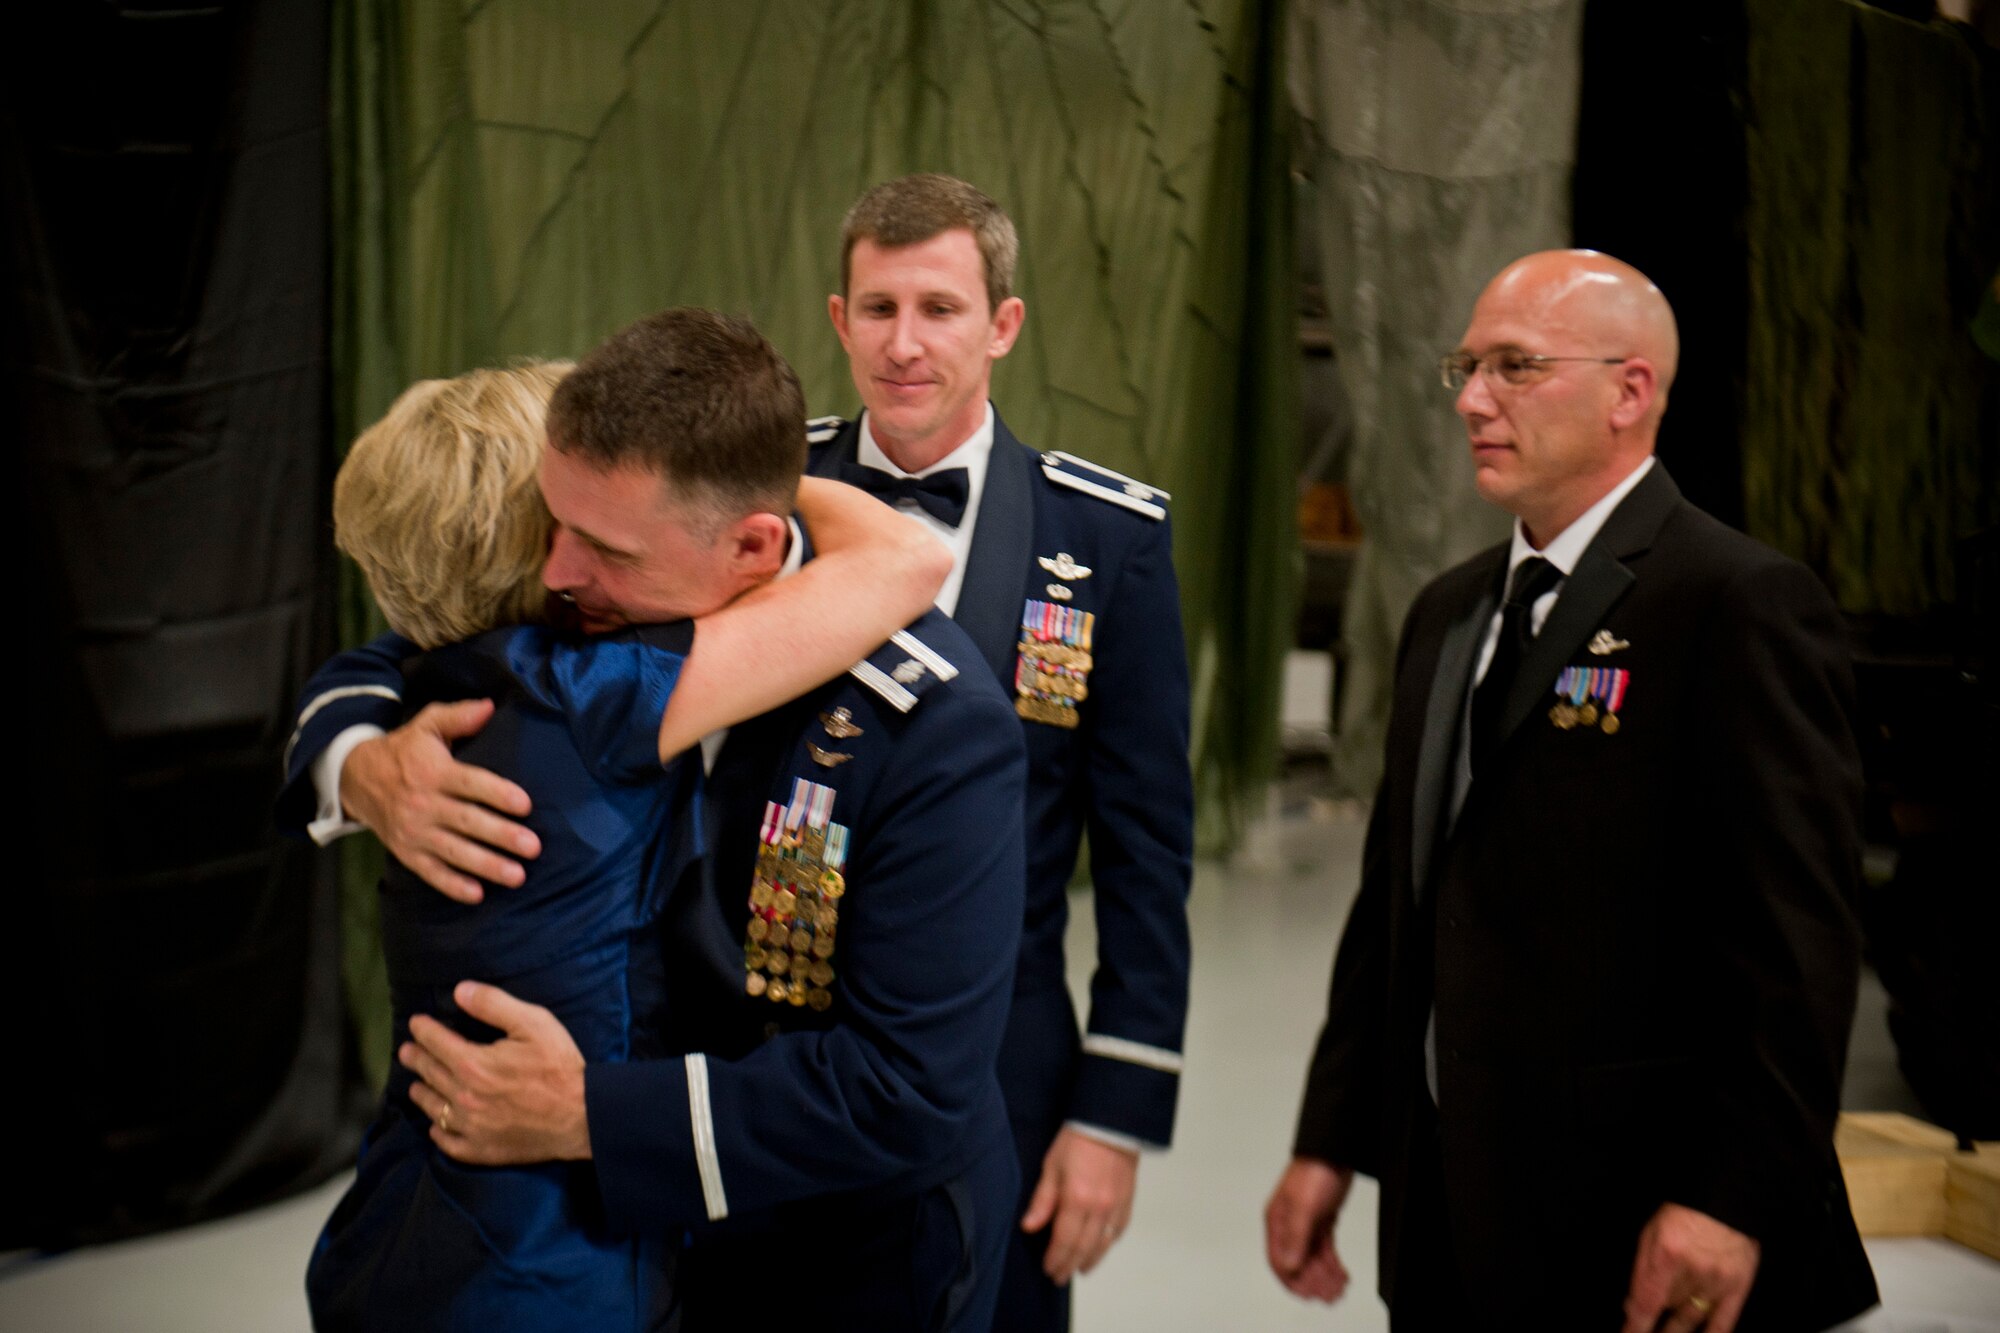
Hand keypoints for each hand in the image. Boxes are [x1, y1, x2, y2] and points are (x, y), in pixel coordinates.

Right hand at [343, 699, 539, 901]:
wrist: (356, 778)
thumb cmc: (405, 750)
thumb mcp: (427, 725)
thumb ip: (459, 716)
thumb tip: (489, 706)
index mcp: (433, 772)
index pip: (470, 784)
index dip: (498, 794)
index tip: (526, 805)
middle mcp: (423, 803)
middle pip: (467, 822)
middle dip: (501, 836)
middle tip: (533, 847)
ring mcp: (413, 831)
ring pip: (453, 852)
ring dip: (486, 865)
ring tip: (517, 876)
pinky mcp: (406, 852)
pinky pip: (430, 872)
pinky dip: (452, 885)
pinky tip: (477, 894)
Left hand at [400, 981, 590, 1164]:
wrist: (582, 1116)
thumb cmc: (560, 1067)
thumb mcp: (534, 1022)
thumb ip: (494, 1004)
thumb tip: (459, 991)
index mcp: (473, 1064)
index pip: (436, 1042)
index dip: (423, 1030)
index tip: (416, 1023)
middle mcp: (464, 1097)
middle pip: (430, 1074)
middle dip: (416, 1058)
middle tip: (406, 1051)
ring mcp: (470, 1127)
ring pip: (434, 1108)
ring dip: (422, 1093)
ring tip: (415, 1086)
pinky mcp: (481, 1150)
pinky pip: (448, 1142)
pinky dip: (438, 1131)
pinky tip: (437, 1125)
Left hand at [1020, 1128, 1139, 1283]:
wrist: (1111, 1122)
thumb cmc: (1078, 1139)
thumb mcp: (1052, 1166)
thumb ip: (1043, 1200)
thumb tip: (1029, 1227)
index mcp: (1076, 1200)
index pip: (1064, 1241)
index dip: (1055, 1259)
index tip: (1048, 1269)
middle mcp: (1099, 1208)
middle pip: (1084, 1248)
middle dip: (1070, 1265)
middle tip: (1059, 1277)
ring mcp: (1116, 1206)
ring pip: (1103, 1244)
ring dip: (1091, 1260)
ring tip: (1080, 1269)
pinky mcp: (1128, 1200)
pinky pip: (1119, 1229)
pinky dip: (1109, 1243)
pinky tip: (1101, 1247)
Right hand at [1264, 1156, 1353, 1302]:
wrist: (1335, 1150)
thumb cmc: (1315, 1171)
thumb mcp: (1304, 1207)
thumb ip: (1295, 1237)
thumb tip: (1287, 1267)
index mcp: (1277, 1222)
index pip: (1278, 1261)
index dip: (1293, 1281)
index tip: (1310, 1295)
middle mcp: (1289, 1226)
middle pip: (1297, 1264)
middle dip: (1313, 1282)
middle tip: (1331, 1295)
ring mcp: (1306, 1225)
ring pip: (1313, 1259)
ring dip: (1325, 1276)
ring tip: (1339, 1288)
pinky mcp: (1322, 1221)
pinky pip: (1325, 1250)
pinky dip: (1332, 1264)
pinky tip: (1341, 1274)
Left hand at [1620, 1203, 1759, 1332]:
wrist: (1726, 1199)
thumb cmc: (1683, 1213)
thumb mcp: (1652, 1232)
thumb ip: (1642, 1269)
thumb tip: (1633, 1306)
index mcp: (1668, 1254)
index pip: (1647, 1302)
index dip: (1636, 1326)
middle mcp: (1694, 1271)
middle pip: (1667, 1307)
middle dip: (1656, 1314)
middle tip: (1647, 1321)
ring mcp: (1718, 1281)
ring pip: (1690, 1317)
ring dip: (1676, 1329)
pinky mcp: (1738, 1287)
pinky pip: (1723, 1323)